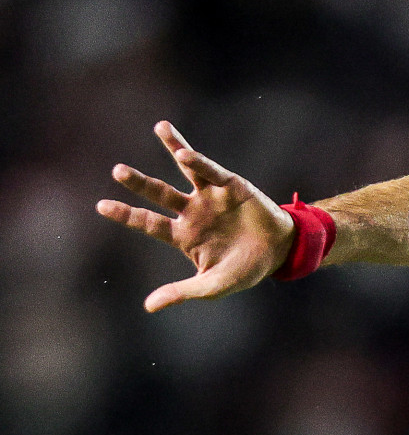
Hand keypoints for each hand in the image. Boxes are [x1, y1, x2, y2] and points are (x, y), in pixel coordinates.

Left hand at [98, 121, 297, 312]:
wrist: (280, 254)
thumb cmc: (245, 270)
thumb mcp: (213, 286)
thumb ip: (182, 292)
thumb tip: (149, 306)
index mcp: (184, 235)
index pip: (149, 222)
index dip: (126, 214)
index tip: (101, 205)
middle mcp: (192, 210)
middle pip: (159, 193)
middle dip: (139, 182)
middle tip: (118, 171)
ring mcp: (210, 195)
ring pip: (186, 168)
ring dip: (173, 149)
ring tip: (160, 128)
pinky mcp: (230, 184)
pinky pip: (210, 170)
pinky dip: (198, 161)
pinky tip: (183, 155)